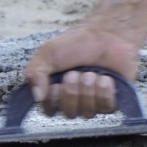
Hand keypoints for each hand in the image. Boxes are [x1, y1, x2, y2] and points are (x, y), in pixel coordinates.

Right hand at [22, 25, 139, 117]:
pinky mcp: (111, 100)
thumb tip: (38, 96)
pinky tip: (105, 78)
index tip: (57, 83)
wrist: (106, 33)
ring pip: (88, 112)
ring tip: (91, 73)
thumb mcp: (48, 51)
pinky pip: (106, 108)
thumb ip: (35, 72)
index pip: (49, 110)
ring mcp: (93, 101)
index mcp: (55, 90)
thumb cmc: (78, 42)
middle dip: (73, 91)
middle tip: (76, 73)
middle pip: (69, 113)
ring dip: (89, 89)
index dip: (54, 98)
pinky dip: (105, 91)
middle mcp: (74, 99)